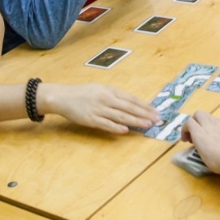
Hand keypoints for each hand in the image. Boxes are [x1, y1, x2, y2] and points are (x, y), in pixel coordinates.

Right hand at [43, 84, 161, 133]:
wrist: (62, 97)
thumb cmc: (82, 93)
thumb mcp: (100, 89)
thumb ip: (114, 96)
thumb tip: (130, 104)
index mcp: (110, 91)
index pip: (131, 99)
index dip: (145, 106)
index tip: (156, 112)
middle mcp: (106, 99)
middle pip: (129, 107)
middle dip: (145, 114)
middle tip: (157, 120)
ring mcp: (99, 109)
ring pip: (121, 116)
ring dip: (135, 121)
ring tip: (147, 125)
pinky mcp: (91, 119)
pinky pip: (106, 124)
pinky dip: (116, 127)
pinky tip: (126, 130)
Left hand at [182, 111, 219, 173]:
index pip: (216, 123)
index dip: (210, 130)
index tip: (209, 141)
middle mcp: (218, 125)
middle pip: (205, 115)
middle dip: (198, 123)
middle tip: (196, 138)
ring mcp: (208, 127)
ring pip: (196, 116)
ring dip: (190, 126)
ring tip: (189, 139)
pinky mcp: (199, 132)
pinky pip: (188, 123)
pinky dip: (185, 130)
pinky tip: (185, 140)